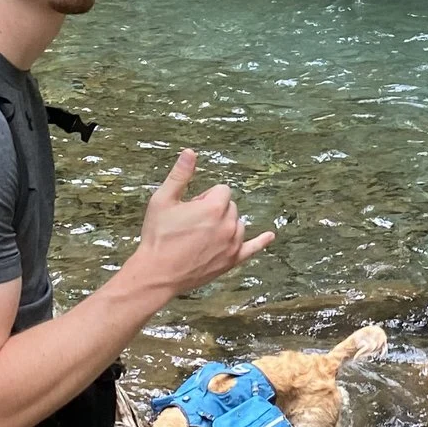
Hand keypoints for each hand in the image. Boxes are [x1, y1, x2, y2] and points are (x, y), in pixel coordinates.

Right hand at [124, 148, 273, 301]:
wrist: (158, 274)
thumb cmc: (158, 237)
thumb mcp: (163, 200)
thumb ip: (180, 174)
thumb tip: (190, 152)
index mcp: (214, 207)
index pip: (222, 190)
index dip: (204, 197)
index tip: (190, 208)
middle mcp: (228, 224)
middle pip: (230, 206)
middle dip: (213, 210)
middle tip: (190, 224)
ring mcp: (232, 244)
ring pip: (237, 224)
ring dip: (224, 225)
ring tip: (200, 236)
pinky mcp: (231, 260)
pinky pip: (252, 249)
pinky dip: (261, 242)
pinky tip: (269, 237)